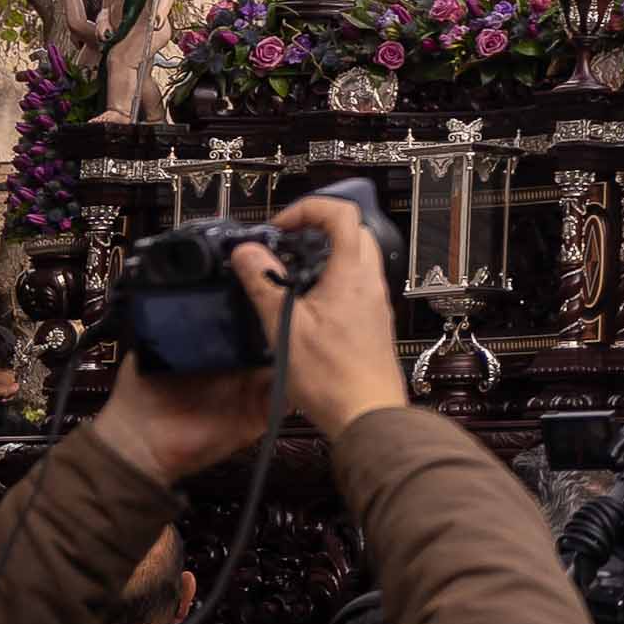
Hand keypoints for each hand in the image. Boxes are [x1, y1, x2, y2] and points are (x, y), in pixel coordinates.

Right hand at [234, 189, 415, 440]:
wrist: (367, 414)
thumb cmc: (331, 377)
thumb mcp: (285, 327)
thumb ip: (265, 284)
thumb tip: (248, 253)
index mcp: (352, 274)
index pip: (342, 213)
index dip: (309, 209)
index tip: (281, 227)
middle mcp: (370, 282)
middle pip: (352, 231)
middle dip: (316, 228)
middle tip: (285, 244)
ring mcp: (375, 301)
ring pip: (355, 258)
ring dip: (323, 255)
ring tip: (290, 276)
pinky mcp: (372, 320)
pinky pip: (355, 283)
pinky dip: (331, 279)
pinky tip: (306, 305)